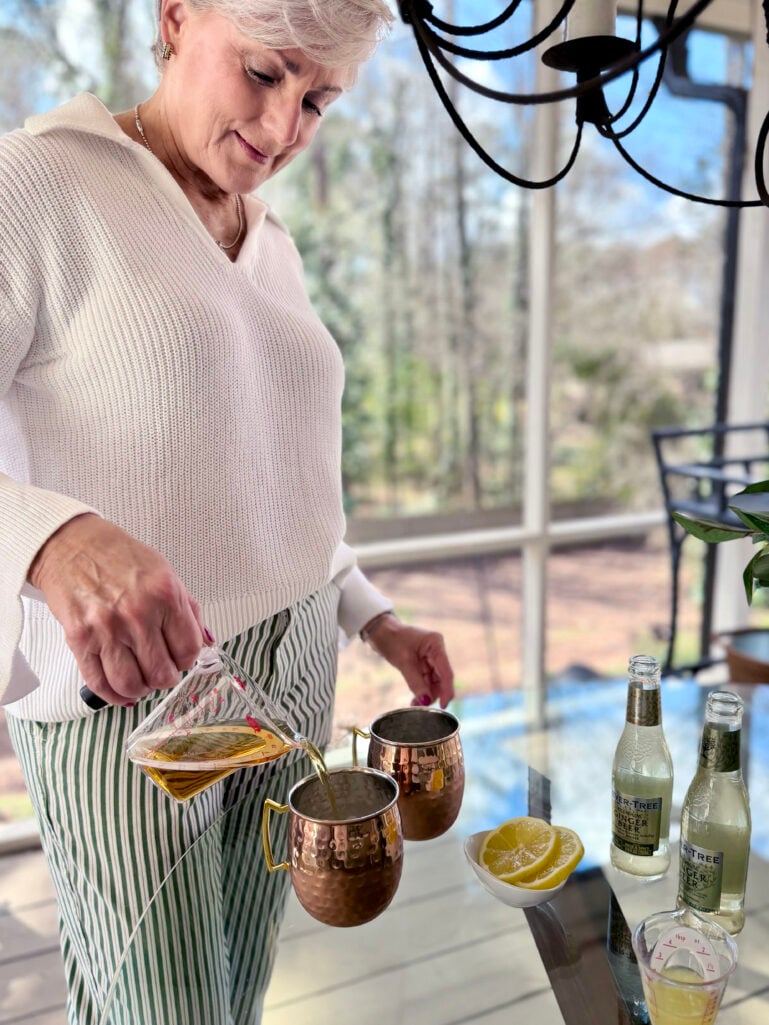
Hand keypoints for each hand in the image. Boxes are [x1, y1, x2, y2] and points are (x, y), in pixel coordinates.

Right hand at [29, 513, 205, 706]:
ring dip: (140, 689)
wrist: (73, 546)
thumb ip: (186, 609)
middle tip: (162, 672)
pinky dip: (113, 695)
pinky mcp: (80, 640)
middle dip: (165, 678)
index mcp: (164, 594)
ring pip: (131, 684)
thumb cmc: (117, 557)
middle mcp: (137, 613)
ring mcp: (107, 629)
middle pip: (161, 673)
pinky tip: (120, 691)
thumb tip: (205, 641)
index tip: (182, 659)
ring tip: (142, 681)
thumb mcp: (164, 572)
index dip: (188, 660)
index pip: (189, 648)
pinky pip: (99, 682)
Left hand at [363, 614, 453, 707]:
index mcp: (435, 644)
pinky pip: (427, 679)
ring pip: (435, 681)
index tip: (443, 706)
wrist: (380, 632)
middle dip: (434, 693)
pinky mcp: (424, 662)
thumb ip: (416, 682)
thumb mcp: (403, 662)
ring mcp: (431, 656)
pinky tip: (416, 699)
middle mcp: (436, 650)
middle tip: (422, 706)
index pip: (446, 672)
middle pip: (442, 678)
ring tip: (415, 704)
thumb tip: (425, 701)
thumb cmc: (391, 640)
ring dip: (427, 693)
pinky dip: (422, 690)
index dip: (447, 691)